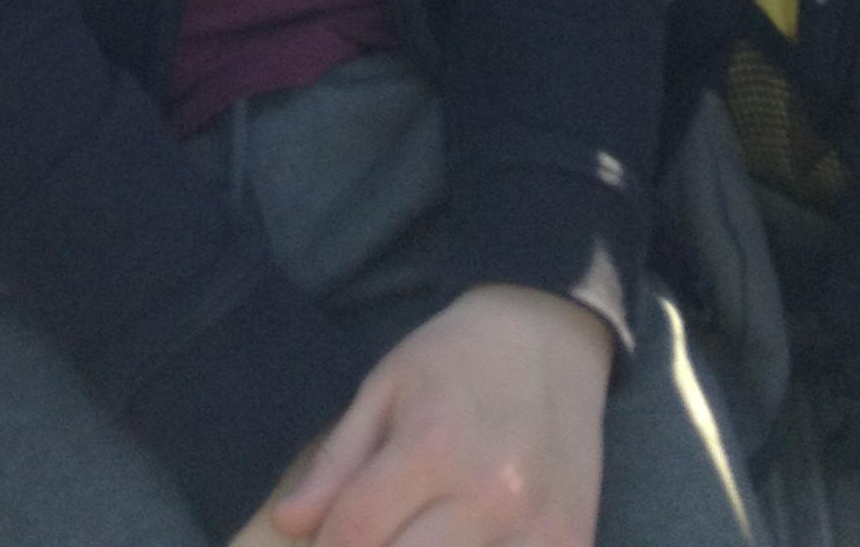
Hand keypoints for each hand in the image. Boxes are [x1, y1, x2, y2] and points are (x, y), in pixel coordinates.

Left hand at [265, 285, 612, 546]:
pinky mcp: (573, 545)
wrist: (553, 334)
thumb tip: (286, 524)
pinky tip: (462, 541)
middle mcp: (488, 496)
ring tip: (414, 533)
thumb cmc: (458, 356)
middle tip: (371, 535)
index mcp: (433, 447)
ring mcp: (538, 529)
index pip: (354, 535)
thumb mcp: (386, 387)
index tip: (327, 539)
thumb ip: (338, 463)